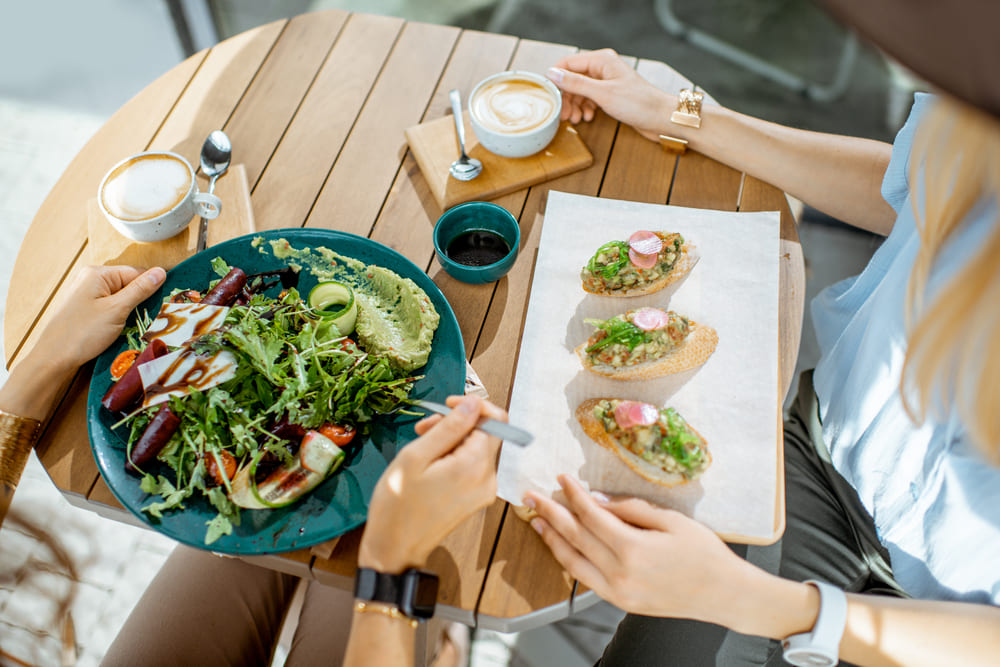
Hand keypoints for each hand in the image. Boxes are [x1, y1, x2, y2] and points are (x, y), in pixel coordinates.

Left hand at [32, 265, 165, 372]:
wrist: (53, 358)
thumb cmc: (83, 333)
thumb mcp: (117, 310)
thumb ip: (140, 290)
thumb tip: (161, 272)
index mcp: (97, 273)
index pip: (136, 273)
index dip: (151, 289)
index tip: (163, 306)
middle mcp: (90, 279)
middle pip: (128, 284)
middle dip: (140, 301)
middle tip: (148, 319)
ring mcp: (86, 293)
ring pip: (121, 297)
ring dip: (130, 311)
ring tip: (133, 325)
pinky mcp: (85, 308)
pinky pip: (110, 306)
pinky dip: (119, 316)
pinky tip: (119, 328)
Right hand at [358, 395, 504, 572]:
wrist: (394, 548)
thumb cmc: (398, 505)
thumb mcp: (416, 457)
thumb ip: (449, 427)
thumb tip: (473, 403)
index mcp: (474, 467)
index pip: (496, 420)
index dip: (472, 406)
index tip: (448, 405)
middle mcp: (487, 479)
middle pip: (486, 434)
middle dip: (458, 423)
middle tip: (425, 428)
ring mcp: (483, 491)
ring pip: (477, 449)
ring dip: (453, 440)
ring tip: (422, 445)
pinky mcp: (476, 498)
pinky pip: (472, 466)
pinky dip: (454, 457)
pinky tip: (430, 462)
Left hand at [525, 474, 757, 622]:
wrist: (724, 594)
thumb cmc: (704, 553)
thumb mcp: (671, 520)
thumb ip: (630, 509)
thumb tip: (595, 499)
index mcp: (633, 549)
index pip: (591, 515)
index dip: (573, 494)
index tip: (561, 478)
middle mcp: (620, 573)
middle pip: (575, 537)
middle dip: (551, 512)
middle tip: (532, 495)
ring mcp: (618, 592)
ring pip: (573, 562)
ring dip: (552, 539)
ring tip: (537, 520)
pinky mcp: (620, 602)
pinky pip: (586, 579)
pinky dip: (569, 561)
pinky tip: (560, 547)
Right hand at [547, 49, 673, 141]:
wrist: (660, 118)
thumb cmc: (638, 104)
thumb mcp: (603, 94)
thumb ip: (576, 83)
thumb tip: (552, 74)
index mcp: (602, 60)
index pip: (568, 63)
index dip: (556, 79)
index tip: (548, 95)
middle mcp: (603, 68)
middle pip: (573, 79)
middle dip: (566, 97)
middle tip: (563, 114)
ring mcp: (607, 81)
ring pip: (580, 91)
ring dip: (575, 105)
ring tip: (576, 119)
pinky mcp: (610, 94)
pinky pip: (590, 99)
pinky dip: (585, 108)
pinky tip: (588, 118)